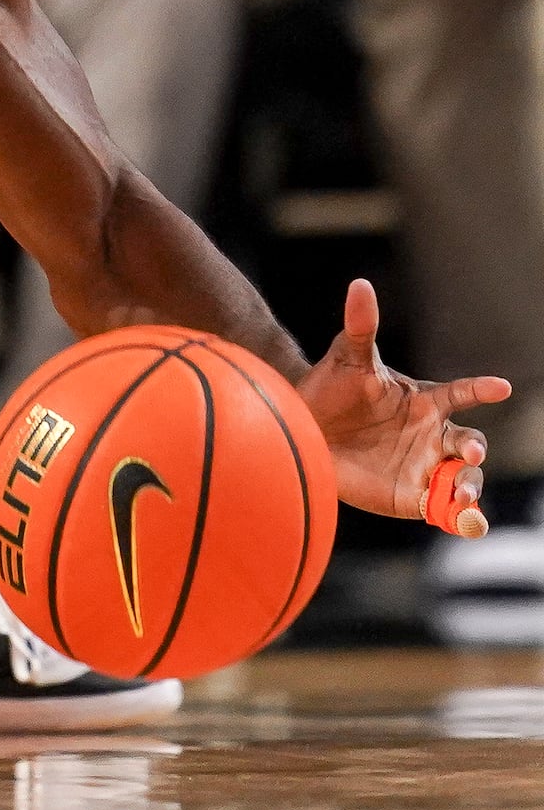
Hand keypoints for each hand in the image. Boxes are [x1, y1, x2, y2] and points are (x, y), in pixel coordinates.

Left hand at [300, 278, 509, 532]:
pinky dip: (462, 520)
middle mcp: (432, 435)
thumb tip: (360, 284)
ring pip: (464, 480)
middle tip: (469, 453)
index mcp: (424, 401)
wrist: (309, 430)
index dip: (480, 389)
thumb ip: (361, 326)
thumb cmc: (333, 387)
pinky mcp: (413, 498)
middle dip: (475, 450)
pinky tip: (470, 525)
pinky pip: (445, 510)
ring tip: (465, 499)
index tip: (500, 386)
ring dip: (471, 489)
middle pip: (469, 443)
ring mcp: (426, 467)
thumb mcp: (349, 356)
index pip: (459, 393)